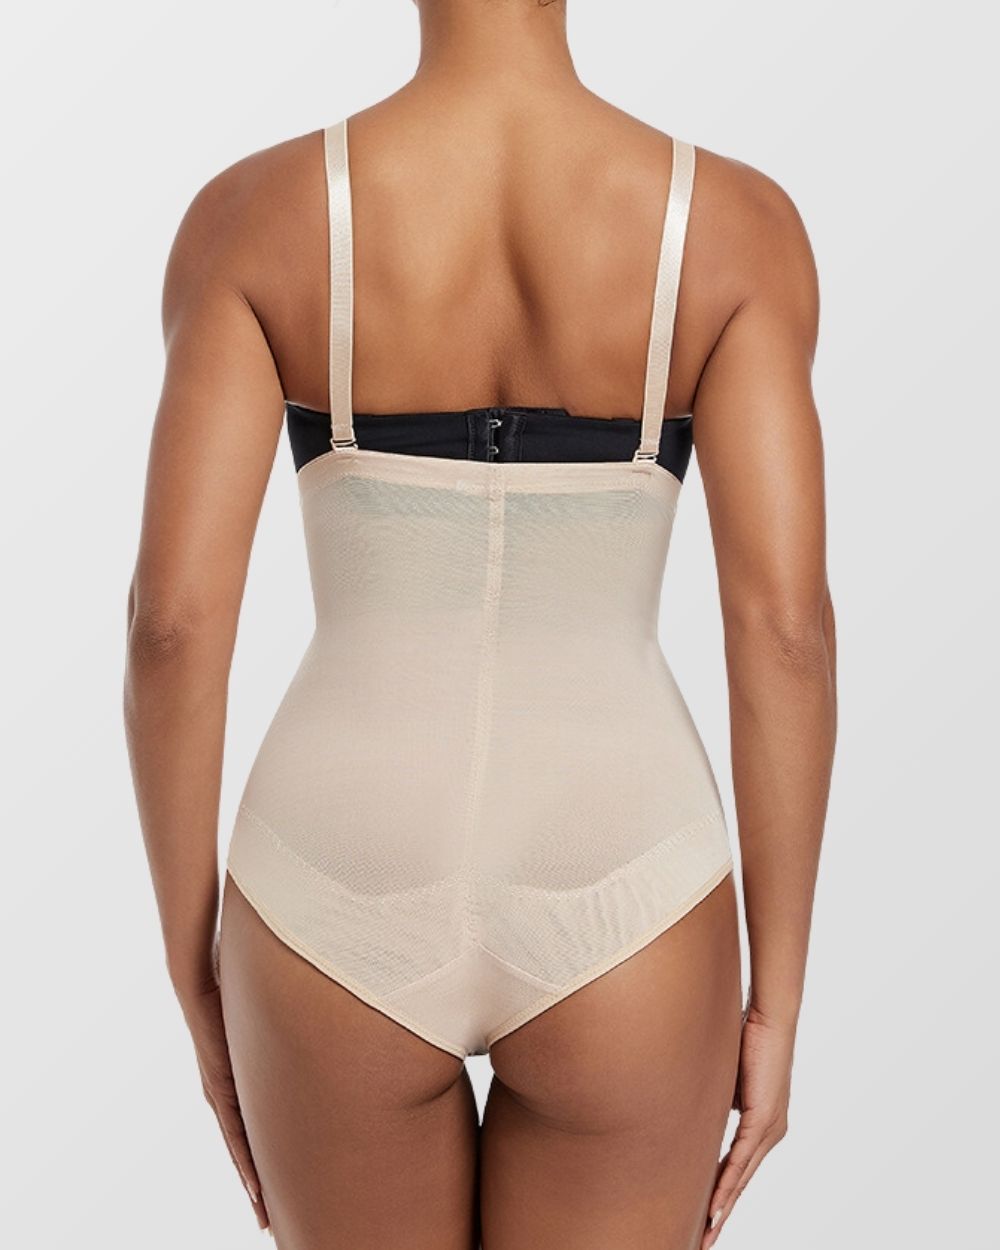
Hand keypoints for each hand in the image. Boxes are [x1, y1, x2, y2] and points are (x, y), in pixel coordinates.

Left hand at [177, 950, 269, 1232]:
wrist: (199, 974)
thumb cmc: (232, 984)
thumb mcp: (261, 1016)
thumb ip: (279, 1024)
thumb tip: (310, 1014)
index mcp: (236, 1077)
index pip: (251, 1125)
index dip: (262, 1155)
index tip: (274, 1184)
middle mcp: (224, 1089)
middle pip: (243, 1147)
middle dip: (257, 1182)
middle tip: (270, 1216)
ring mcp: (219, 1089)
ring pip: (239, 1148)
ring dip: (252, 1181)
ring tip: (264, 1213)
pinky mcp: (219, 1085)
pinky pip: (235, 1132)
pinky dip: (245, 1161)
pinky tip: (254, 1184)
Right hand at [701, 1004, 793, 1246]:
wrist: (770, 1017)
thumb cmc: (748, 1037)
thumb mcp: (725, 1077)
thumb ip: (715, 1100)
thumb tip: (694, 1112)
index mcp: (763, 1123)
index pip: (738, 1167)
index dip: (722, 1194)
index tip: (706, 1218)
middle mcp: (772, 1132)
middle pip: (742, 1183)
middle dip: (722, 1214)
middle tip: (704, 1240)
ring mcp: (771, 1129)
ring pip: (742, 1179)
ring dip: (723, 1208)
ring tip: (706, 1233)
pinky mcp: (765, 1120)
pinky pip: (741, 1161)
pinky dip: (727, 1185)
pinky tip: (716, 1207)